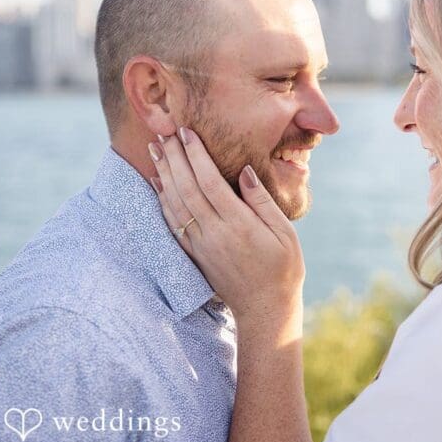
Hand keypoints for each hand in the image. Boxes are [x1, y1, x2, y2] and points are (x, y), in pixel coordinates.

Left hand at [148, 128, 304, 325]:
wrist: (265, 309)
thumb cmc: (283, 269)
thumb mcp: (285, 233)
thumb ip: (262, 201)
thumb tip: (244, 171)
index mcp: (239, 225)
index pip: (209, 182)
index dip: (195, 155)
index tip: (186, 132)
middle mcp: (214, 234)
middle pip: (187, 188)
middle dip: (174, 158)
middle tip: (164, 132)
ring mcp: (201, 246)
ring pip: (174, 204)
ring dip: (163, 174)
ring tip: (155, 149)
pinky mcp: (194, 255)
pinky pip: (172, 223)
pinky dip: (161, 200)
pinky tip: (157, 183)